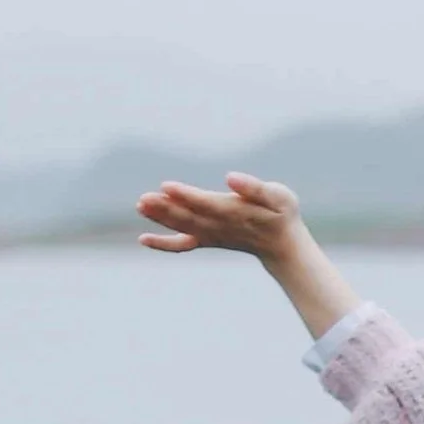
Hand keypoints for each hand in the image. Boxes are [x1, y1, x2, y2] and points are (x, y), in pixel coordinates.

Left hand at [136, 172, 301, 262]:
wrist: (282, 246)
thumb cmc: (281, 215)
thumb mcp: (280, 196)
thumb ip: (255, 188)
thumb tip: (231, 177)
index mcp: (235, 212)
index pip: (205, 203)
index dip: (186, 196)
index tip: (165, 187)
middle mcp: (219, 226)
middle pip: (188, 218)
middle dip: (165, 209)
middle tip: (143, 200)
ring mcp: (211, 235)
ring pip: (182, 227)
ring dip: (160, 219)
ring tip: (141, 206)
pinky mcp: (206, 240)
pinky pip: (182, 245)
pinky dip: (163, 244)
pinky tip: (143, 239)